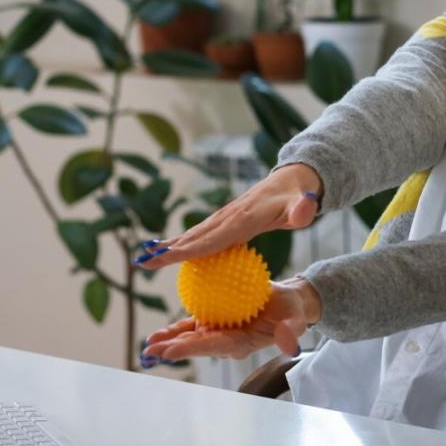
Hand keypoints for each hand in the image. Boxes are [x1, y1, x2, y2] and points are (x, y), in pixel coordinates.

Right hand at [134, 163, 322, 270]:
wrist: (293, 181)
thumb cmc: (298, 198)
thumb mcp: (303, 205)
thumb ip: (303, 210)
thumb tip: (304, 208)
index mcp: (242, 219)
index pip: (210, 239)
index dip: (187, 250)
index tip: (164, 258)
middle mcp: (227, 217)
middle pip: (193, 237)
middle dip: (166, 251)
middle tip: (141, 263)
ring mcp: (224, 217)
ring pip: (192, 235)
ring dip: (168, 247)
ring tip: (144, 259)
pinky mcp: (225, 220)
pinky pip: (201, 236)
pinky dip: (182, 244)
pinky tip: (169, 255)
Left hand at [141, 278, 320, 361]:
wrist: (286, 304)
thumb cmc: (291, 311)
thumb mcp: (295, 318)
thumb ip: (291, 331)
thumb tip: (290, 343)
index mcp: (241, 343)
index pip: (213, 346)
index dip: (191, 348)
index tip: (171, 351)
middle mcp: (226, 341)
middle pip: (195, 345)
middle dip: (172, 349)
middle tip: (149, 351)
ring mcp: (218, 331)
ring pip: (189, 338)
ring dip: (169, 341)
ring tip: (148, 345)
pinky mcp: (214, 321)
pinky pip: (191, 326)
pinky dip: (175, 329)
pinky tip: (157, 332)